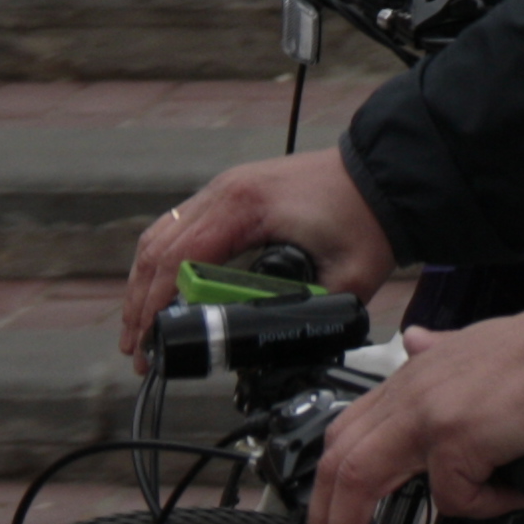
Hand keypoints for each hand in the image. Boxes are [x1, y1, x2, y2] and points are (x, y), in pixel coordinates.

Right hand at [119, 148, 396, 358]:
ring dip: (145, 282)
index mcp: (245, 206)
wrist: (387, 172)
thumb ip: (312, 315)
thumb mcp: (348, 277)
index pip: (179, 259)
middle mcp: (227, 191)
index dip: (156, 306)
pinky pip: (181, 226)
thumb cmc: (368, 215)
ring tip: (139, 329)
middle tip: (135, 349)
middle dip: (140, 302)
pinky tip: (161, 291)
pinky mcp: (234, 194)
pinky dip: (164, 261)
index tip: (148, 345)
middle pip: (158, 248)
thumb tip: (279, 350)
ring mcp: (227, 188)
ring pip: (162, 235)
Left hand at [301, 310, 523, 523]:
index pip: (349, 431)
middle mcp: (411, 390)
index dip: (330, 482)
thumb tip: (416, 342)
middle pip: (338, 460)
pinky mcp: (455, 437)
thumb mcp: (475, 344)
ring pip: (359, 479)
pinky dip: (484, 505)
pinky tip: (514, 494)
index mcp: (413, 374)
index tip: (327, 522)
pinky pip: (454, 497)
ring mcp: (428, 412)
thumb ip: (440, 352)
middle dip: (321, 521)